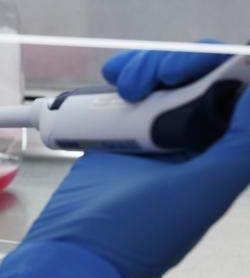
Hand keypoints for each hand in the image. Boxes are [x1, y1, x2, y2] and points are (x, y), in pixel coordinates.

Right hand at [0, 48, 249, 277]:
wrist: (75, 245)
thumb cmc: (137, 230)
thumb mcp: (200, 191)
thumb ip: (239, 145)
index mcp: (219, 151)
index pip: (231, 91)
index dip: (214, 67)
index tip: (184, 69)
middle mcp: (190, 136)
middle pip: (193, 75)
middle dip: (170, 65)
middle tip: (145, 83)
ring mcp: (151, 129)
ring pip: (159, 78)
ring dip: (143, 69)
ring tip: (122, 87)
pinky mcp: (117, 126)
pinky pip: (127, 90)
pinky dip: (122, 76)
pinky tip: (112, 81)